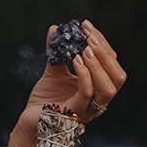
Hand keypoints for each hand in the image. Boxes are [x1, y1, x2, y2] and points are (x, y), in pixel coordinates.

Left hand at [20, 20, 127, 134]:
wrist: (29, 120)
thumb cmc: (44, 100)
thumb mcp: (53, 71)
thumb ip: (56, 52)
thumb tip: (55, 28)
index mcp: (98, 88)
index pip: (112, 64)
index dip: (103, 43)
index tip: (87, 26)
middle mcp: (98, 101)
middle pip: (117, 77)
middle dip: (106, 53)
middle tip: (89, 36)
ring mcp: (88, 109)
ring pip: (109, 88)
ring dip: (99, 65)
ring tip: (85, 49)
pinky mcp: (74, 114)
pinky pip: (86, 94)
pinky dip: (84, 75)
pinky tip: (76, 60)